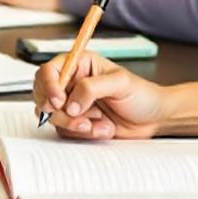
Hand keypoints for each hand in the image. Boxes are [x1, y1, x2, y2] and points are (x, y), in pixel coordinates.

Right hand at [34, 51, 165, 140]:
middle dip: (58, 110)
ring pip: (53, 117)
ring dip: (75, 124)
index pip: (50, 70)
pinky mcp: (77, 123)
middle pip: (44, 95)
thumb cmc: (142, 94)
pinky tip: (104, 128)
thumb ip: (92, 88)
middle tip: (78, 117)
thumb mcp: (120, 83)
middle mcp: (73, 83)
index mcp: (81, 65)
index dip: (48, 86)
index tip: (58, 101)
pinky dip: (84, 133)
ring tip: (100, 122)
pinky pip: (66, 131)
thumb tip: (70, 102)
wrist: (154, 118)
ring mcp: (73, 104)